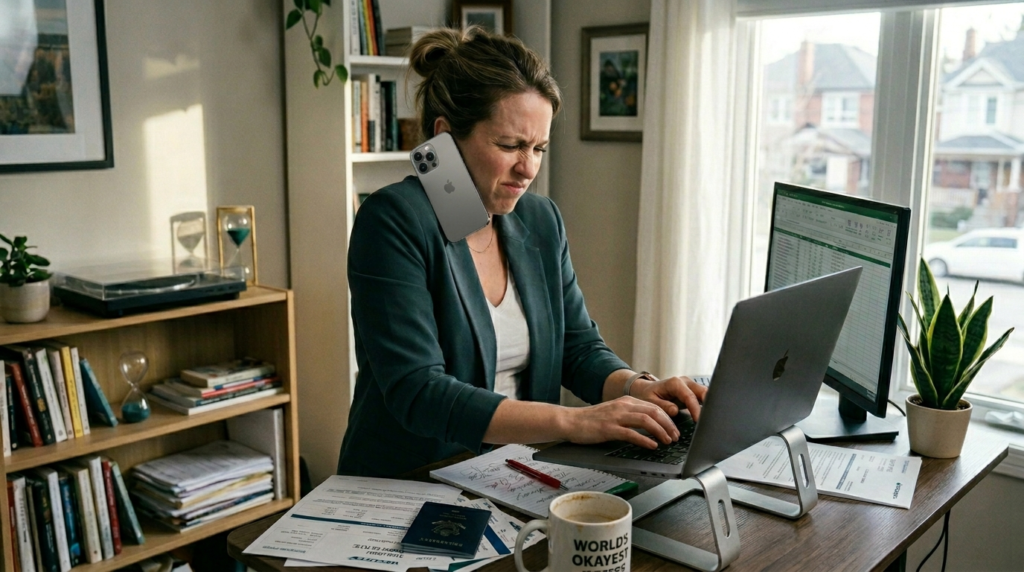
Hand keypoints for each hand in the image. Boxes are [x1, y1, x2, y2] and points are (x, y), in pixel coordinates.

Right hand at [562, 397, 679, 449]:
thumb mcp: (614, 413)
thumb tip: (650, 426)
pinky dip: (645, 439)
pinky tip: (652, 445)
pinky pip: (631, 433)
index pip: (654, 406)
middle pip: (654, 411)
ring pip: (646, 420)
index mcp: (626, 401)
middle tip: (676, 436)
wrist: (570, 421)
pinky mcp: (609, 429)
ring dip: (660, 431)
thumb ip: (630, 417)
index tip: (675, 429)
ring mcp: (616, 417)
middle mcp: (623, 406)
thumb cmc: (591, 420)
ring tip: (668, 441)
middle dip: (669, 425)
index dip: (668, 418)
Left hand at [630, 376, 706, 420]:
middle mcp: (685, 382)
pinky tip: (707, 416)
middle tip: (709, 420)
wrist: (646, 389)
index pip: (690, 396)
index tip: (698, 421)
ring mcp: (690, 385)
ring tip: (710, 419)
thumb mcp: (651, 402)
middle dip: (708, 405)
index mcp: (675, 383)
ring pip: (705, 393)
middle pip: (702, 391)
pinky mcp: (692, 391)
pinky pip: (702, 397)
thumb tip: (675, 411)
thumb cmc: (647, 395)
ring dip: (709, 405)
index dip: (695, 409)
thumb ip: (663, 406)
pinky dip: (706, 405)